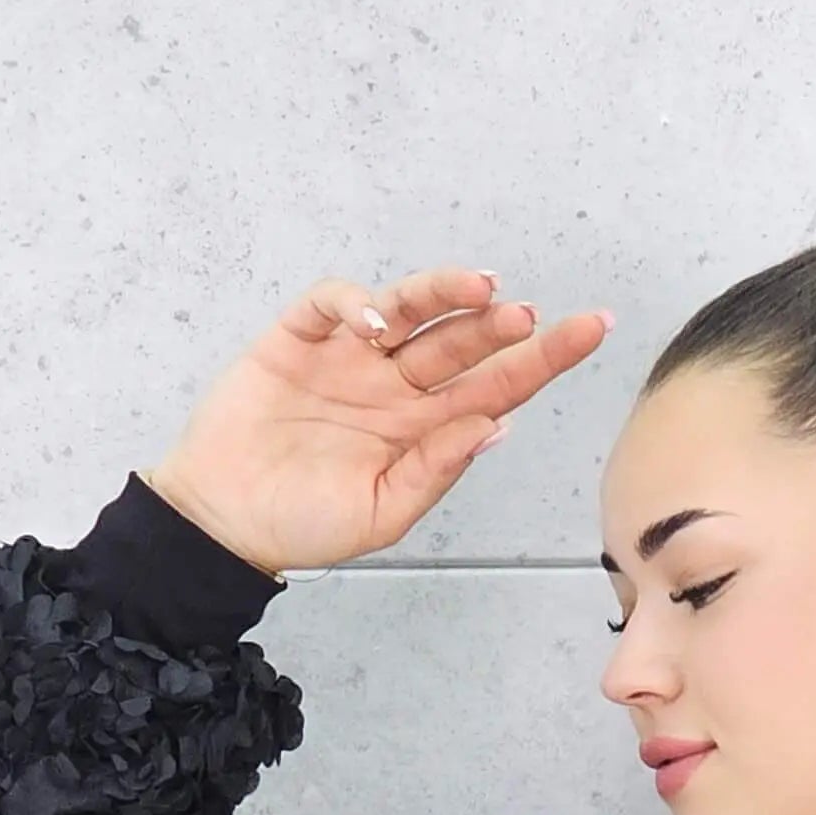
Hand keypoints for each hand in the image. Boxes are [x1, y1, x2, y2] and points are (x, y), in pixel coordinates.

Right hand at [143, 266, 615, 577]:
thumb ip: (436, 468)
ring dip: (445, 294)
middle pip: (462, 343)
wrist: (224, 521)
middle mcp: (395, 386)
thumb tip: (497, 425)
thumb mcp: (382, 513)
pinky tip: (375, 322)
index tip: (591, 330)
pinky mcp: (298, 339)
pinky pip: (334, 303)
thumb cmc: (303, 524)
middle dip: (500, 326)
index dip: (543, 358)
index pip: (495, 386)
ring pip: (409, 309)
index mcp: (423, 428)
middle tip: (526, 317)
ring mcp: (349, 358)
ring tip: (480, 291)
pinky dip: (355, 301)